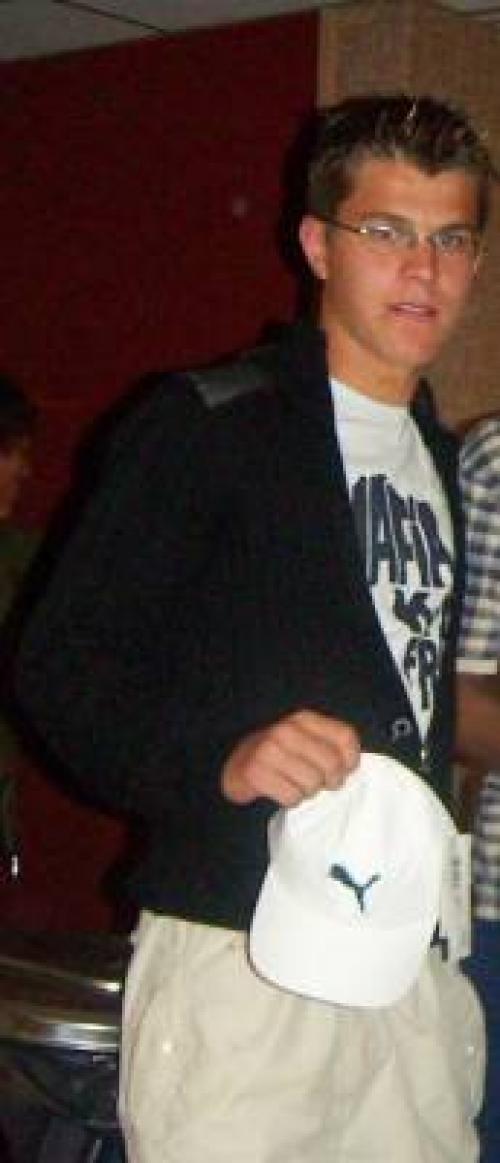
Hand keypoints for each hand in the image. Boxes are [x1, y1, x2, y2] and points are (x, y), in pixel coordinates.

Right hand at [221, 709, 359, 806]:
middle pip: (331, 764)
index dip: (351, 760)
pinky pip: (292, 797)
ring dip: (308, 792)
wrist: (238, 764)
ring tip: (297, 786)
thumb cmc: (281, 755)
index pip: (345, 736)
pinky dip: (291, 800)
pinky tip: (282, 792)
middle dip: (329, 781)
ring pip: (312, 783)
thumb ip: (330, 745)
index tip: (344, 771)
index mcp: (304, 719)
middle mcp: (286, 730)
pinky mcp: (256, 773)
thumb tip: (350, 766)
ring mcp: (269, 750)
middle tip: (318, 783)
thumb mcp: (306, 740)